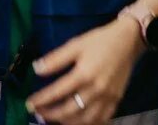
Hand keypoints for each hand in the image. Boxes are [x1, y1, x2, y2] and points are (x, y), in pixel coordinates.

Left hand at [26, 16, 144, 124]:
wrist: (127, 42)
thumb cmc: (99, 41)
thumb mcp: (75, 44)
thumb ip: (55, 59)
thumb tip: (36, 69)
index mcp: (84, 74)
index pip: (58, 92)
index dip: (42, 100)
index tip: (29, 104)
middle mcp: (96, 90)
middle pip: (70, 111)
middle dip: (51, 115)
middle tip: (38, 113)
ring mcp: (107, 98)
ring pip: (85, 120)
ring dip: (67, 123)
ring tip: (54, 119)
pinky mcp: (116, 101)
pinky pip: (102, 120)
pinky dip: (88, 124)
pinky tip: (77, 122)